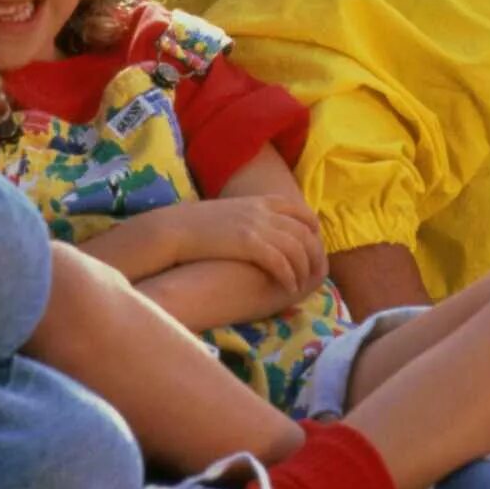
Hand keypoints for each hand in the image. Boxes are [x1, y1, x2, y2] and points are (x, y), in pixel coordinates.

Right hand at [157, 195, 326, 299]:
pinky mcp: (248, 243)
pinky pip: (280, 261)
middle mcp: (262, 210)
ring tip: (302, 284)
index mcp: (258, 200)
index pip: (298, 209)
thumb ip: (249, 217)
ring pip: (296, 248)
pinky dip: (289, 276)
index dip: (311, 226)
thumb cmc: (196, 225)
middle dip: (313, 253)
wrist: (174, 228)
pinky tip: (289, 288)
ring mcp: (256, 225)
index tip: (315, 242)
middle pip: (303, 230)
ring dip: (303, 269)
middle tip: (315, 272)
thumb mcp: (229, 212)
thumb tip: (259, 232)